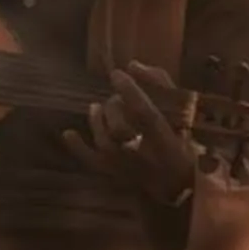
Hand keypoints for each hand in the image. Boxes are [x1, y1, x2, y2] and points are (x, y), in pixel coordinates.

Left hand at [60, 62, 197, 207]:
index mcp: (168, 140)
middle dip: (115, 107)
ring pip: (104, 142)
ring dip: (97, 120)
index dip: (130, 92)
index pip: (146, 114)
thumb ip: (160, 84)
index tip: (117, 74)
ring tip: (97, 107)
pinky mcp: (115, 175)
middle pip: (121, 128)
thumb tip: (132, 65)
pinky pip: (93, 162)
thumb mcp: (181, 109)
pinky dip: (78, 147)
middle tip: (116, 98)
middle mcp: (147, 157)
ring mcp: (128, 169)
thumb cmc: (181, 137)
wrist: (178, 184)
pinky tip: (67, 133)